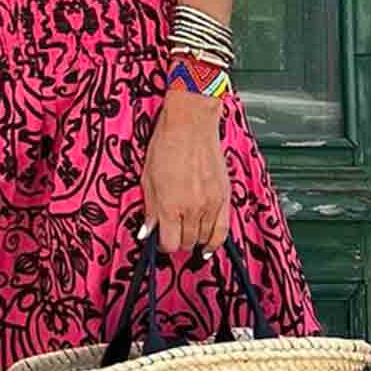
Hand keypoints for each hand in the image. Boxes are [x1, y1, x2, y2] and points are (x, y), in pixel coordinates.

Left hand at [139, 89, 230, 257]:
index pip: (169, 244)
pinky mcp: (224, 197)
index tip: (160, 240)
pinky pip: (223, 230)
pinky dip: (216, 242)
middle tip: (173, 234)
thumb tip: (147, 231)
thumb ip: (150, 210)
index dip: (162, 246)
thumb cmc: (168, 145)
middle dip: (178, 242)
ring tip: (189, 236)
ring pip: (205, 239)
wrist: (191, 124)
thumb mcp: (148, 180)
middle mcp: (192, 209)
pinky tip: (210, 246)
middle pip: (187, 243)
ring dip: (195, 241)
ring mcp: (210, 204)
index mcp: (169, 206)